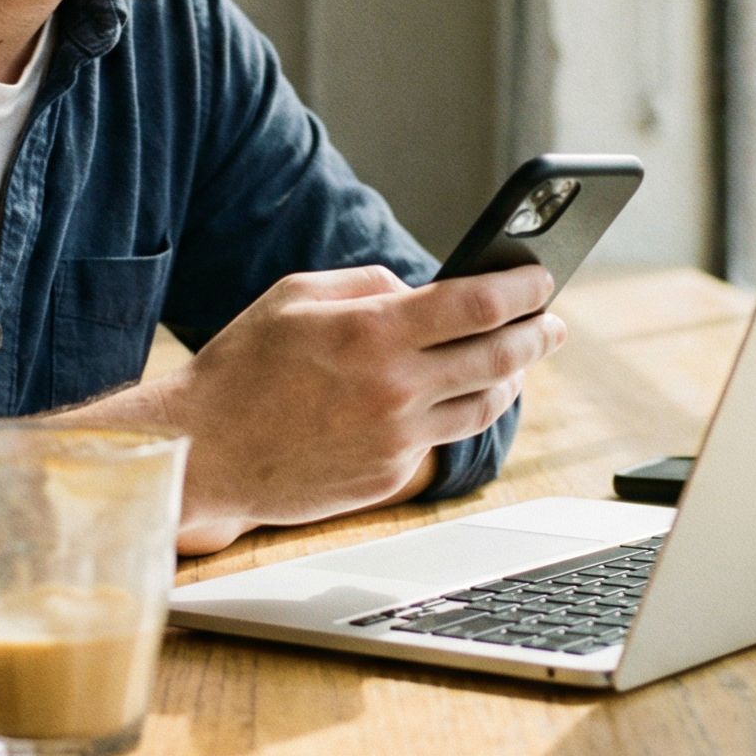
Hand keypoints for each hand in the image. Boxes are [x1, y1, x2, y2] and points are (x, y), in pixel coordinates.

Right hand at [84, 264, 564, 554]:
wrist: (203, 453)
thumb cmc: (241, 367)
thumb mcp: (295, 296)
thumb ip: (368, 284)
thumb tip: (420, 290)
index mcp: (372, 333)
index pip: (477, 305)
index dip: (522, 288)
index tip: (542, 279)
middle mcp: (394, 389)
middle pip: (500, 358)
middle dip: (537, 334)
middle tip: (552, 322)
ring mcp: (396, 439)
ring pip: (485, 406)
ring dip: (511, 378)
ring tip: (517, 359)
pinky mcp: (389, 476)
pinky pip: (441, 439)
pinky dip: (456, 413)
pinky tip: (457, 397)